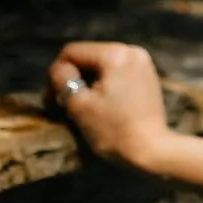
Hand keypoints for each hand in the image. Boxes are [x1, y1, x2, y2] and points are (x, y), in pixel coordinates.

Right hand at [48, 41, 173, 171]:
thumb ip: (62, 79)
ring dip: (86, 84)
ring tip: (79, 108)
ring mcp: (143, 64)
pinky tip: (98, 107)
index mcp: (116, 53)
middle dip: (72, 79)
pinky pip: (117, 75)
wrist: (151, 151)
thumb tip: (59, 69)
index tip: (50, 99)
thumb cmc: (113, 129)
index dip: (56, 74)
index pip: (72, 52)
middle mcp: (132, 51)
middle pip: (88, 57)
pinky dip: (103, 87)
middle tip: (61, 105)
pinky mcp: (147, 78)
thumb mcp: (79, 104)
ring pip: (101, 67)